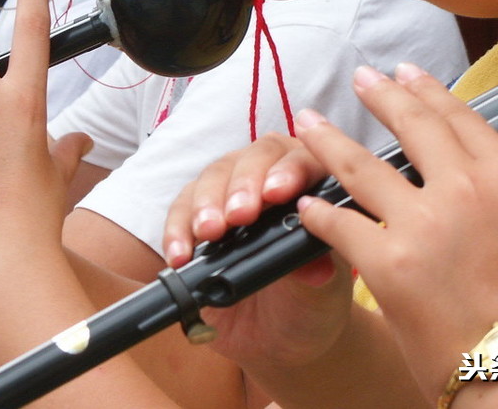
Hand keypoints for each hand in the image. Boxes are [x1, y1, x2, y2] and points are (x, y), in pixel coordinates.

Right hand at [161, 132, 352, 372]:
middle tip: (238, 216)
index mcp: (314, 187)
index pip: (304, 160)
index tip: (277, 193)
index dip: (290, 170)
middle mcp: (271, 179)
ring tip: (208, 233)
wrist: (277, 338)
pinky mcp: (198, 218)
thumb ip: (316, 276)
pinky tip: (180, 254)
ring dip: (207, 203)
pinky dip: (177, 229)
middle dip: (243, 185)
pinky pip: (181, 210)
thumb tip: (314, 265)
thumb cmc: (310, 306)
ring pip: (213, 176)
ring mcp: (231, 195)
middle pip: (254, 159)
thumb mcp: (320, 297)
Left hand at [293, 63, 497, 403]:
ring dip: (327, 141)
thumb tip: (458, 176)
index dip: (427, 90)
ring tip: (309, 123)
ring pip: (359, 165)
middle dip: (380, 95)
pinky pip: (337, 223)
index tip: (406, 73)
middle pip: (411, 125)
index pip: (460, 117)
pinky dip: (316, 212)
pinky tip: (304, 204)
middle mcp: (467, 188)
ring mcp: (423, 223)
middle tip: (360, 77)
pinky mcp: (387, 261)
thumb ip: (492, 197)